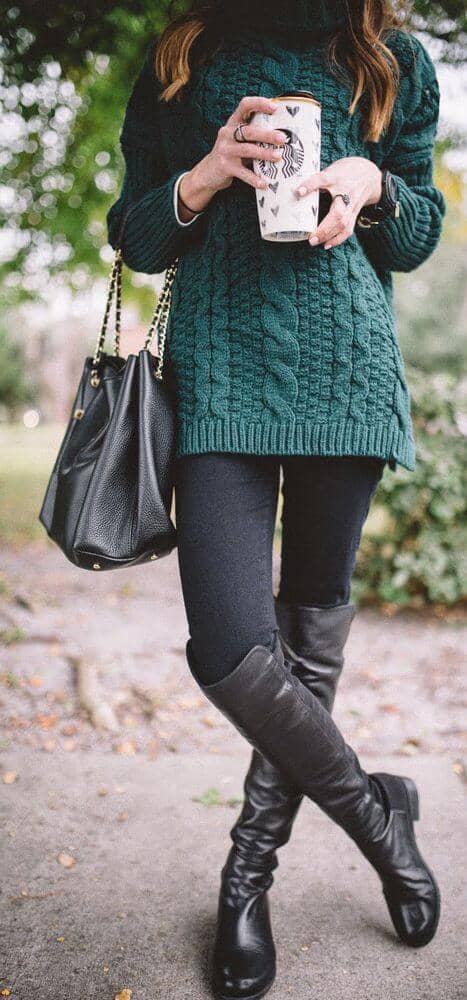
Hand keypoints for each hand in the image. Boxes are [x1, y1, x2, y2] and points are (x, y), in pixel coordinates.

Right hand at [178, 96, 287, 212]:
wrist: (209, 171)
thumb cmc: (232, 152)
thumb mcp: (239, 139)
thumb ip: (255, 134)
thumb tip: (283, 134)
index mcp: (233, 122)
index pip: (245, 105)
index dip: (259, 103)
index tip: (275, 107)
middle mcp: (227, 133)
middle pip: (248, 131)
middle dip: (267, 134)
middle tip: (283, 138)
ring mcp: (225, 150)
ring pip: (247, 150)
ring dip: (264, 153)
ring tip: (278, 156)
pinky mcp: (225, 166)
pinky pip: (242, 173)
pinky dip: (254, 178)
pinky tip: (264, 183)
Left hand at [295, 157, 382, 249]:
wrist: (370, 175)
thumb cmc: (347, 172)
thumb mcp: (332, 170)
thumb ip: (318, 179)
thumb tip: (298, 190)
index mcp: (337, 178)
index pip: (323, 179)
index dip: (311, 184)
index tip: (299, 192)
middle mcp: (347, 193)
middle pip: (337, 213)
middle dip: (324, 227)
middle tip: (310, 236)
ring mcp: (352, 206)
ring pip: (344, 224)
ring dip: (329, 236)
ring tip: (314, 241)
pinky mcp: (355, 214)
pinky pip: (348, 230)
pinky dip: (337, 239)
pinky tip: (327, 245)